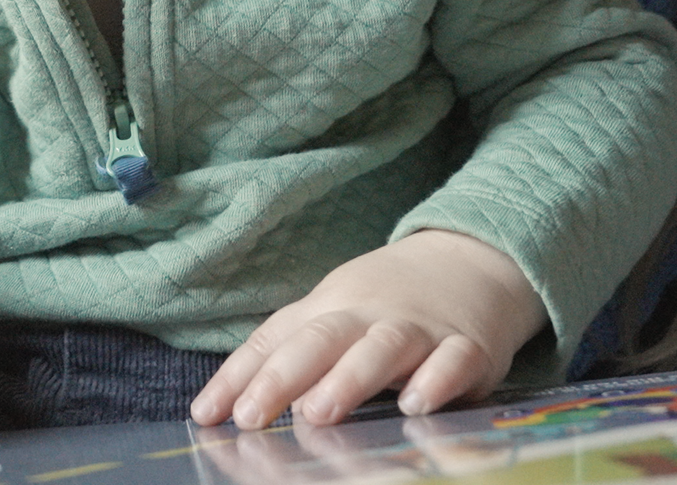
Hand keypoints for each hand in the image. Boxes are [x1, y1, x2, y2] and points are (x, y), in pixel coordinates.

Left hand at [191, 229, 546, 429]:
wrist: (469, 260)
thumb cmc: (385, 301)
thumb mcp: (330, 316)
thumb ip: (283, 357)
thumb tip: (233, 408)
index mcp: (328, 310)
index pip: (275, 341)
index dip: (238, 377)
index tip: (207, 414)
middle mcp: (368, 316)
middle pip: (320, 339)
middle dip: (283, 377)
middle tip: (251, 416)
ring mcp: (419, 330)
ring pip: (381, 348)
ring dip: (349, 379)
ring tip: (318, 412)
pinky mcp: (468, 347)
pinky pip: (453, 361)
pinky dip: (436, 381)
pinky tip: (415, 403)